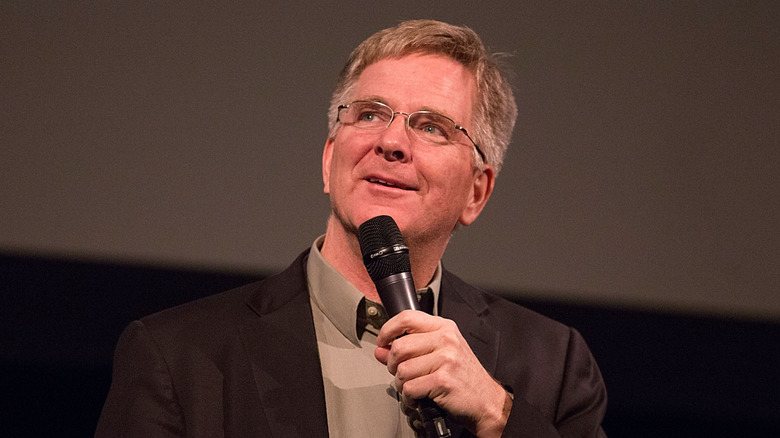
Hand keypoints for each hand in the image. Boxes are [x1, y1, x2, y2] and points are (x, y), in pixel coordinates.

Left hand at [375, 310, 510, 436]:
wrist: (487, 400)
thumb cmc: (463, 376)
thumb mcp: (440, 353)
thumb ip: (409, 349)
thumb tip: (380, 350)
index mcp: (444, 328)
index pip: (406, 318)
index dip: (388, 330)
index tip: (383, 342)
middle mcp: (446, 340)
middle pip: (399, 346)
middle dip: (392, 364)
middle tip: (400, 372)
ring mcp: (446, 359)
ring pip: (402, 370)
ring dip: (401, 383)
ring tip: (413, 386)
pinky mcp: (443, 381)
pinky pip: (410, 388)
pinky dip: (409, 397)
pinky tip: (418, 397)